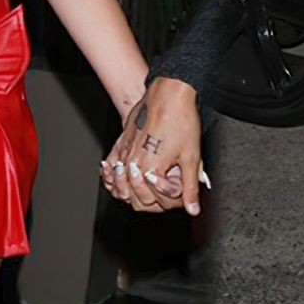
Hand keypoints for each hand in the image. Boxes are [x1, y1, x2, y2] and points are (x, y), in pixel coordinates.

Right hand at [100, 78, 207, 215]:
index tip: (182, 193)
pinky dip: (113, 177)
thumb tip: (193, 209)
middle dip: (154, 200)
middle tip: (169, 190)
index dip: (171, 201)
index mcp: (150, 170)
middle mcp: (133, 164)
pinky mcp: (120, 143)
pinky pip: (110, 168)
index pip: (156, 201)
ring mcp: (124, 153)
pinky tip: (120, 177)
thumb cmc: (180, 121)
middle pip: (136, 199)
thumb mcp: (191, 158)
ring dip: (133, 192)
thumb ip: (190, 188)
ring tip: (147, 190)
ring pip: (121, 187)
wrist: (169, 94)